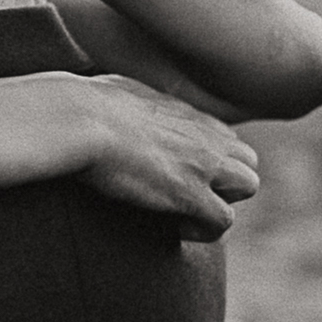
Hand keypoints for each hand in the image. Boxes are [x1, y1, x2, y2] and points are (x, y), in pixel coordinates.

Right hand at [0, 72, 257, 241]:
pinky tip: (175, 228)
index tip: (178, 174)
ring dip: (221, 202)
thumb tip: (105, 95)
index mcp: (183, 110)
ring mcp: (202, 163)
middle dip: (226, 181)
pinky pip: (222, 222)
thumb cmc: (78, 103)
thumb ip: (128, 99)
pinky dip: (203, 230)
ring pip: (247, 186)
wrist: (74, 118)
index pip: (225, 137)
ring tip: (184, 213)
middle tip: (189, 195)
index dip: (210, 160)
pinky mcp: (190, 193)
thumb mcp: (114, 91)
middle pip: (247, 160)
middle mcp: (202, 133)